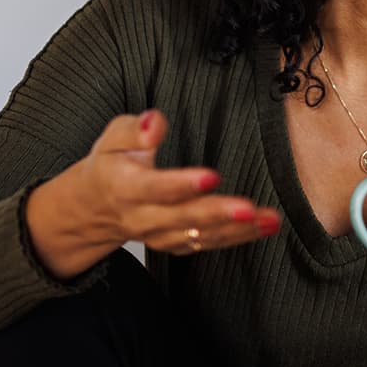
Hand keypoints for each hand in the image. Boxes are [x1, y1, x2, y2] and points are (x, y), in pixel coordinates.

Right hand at [26, 109, 279, 278]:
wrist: (97, 206)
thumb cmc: (112, 164)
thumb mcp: (113, 138)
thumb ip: (135, 129)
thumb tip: (154, 123)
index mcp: (125, 187)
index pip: (155, 188)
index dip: (182, 184)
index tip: (211, 176)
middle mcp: (142, 217)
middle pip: (182, 217)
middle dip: (217, 213)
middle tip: (248, 208)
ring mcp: (160, 235)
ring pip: (200, 236)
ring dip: (237, 229)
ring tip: (269, 219)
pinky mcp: (176, 243)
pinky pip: (208, 244)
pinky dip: (238, 237)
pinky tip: (264, 227)